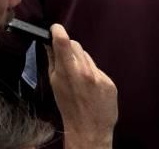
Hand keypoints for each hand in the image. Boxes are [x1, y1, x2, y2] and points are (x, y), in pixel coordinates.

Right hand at [47, 24, 116, 148]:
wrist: (89, 129)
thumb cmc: (68, 107)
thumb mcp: (54, 83)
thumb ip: (52, 61)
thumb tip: (48, 43)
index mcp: (68, 72)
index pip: (63, 41)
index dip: (58, 30)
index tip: (55, 29)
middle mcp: (86, 71)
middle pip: (76, 45)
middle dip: (69, 48)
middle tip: (65, 59)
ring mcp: (100, 77)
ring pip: (87, 56)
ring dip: (81, 61)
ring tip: (79, 78)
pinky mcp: (110, 82)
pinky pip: (98, 70)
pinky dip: (92, 74)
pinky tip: (90, 87)